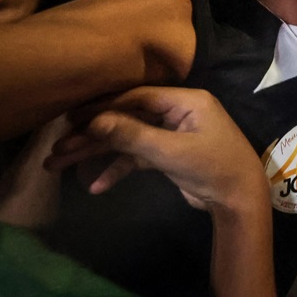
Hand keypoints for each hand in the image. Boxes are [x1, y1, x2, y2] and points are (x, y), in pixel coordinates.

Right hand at [46, 87, 265, 213]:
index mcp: (185, 101)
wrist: (239, 199)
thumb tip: (95, 120)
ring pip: (127, 139)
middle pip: (126, 118)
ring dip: (97, 151)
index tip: (70, 117)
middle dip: (92, 133)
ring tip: (59, 164)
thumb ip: (133, 135)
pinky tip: (96, 185)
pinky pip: (137, 157)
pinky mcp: (169, 155)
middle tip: (57, 147)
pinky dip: (118, 168)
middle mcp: (178, 112)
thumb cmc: (212, 166)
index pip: (135, 97)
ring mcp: (172, 134)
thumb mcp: (171, 150)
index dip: (102, 107)